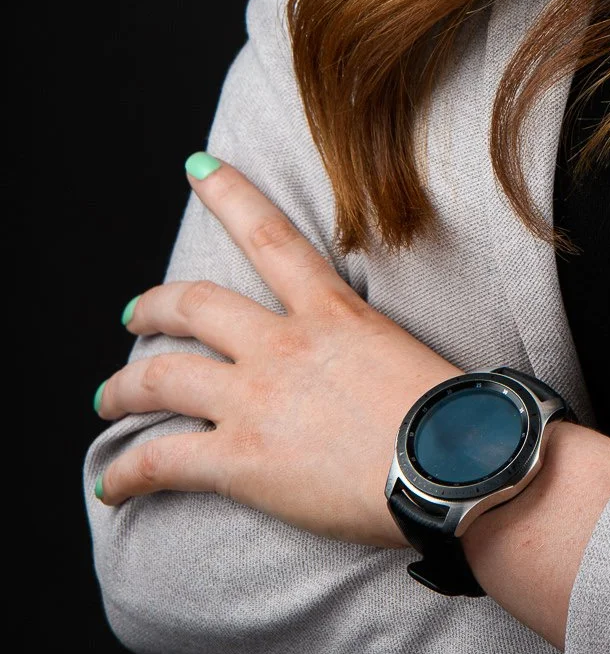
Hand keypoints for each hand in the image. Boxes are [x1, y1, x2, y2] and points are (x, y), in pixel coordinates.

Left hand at [93, 156, 460, 545]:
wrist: (458, 469)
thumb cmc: (455, 419)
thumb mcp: (409, 355)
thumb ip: (368, 350)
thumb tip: (365, 371)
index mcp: (333, 312)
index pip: (271, 236)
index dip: (229, 194)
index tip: (198, 168)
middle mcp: (284, 345)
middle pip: (195, 305)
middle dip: (154, 306)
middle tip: (134, 315)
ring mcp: (258, 400)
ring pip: (162, 376)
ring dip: (122, 387)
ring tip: (107, 398)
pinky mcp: (242, 459)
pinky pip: (161, 459)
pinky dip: (128, 472)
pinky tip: (112, 485)